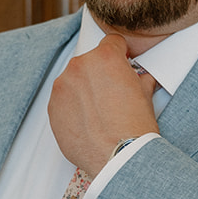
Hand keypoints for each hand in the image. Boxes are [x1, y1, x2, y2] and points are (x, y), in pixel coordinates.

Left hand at [48, 34, 159, 176]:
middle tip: (112, 95)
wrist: (119, 157)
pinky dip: (72, 107)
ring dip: (84, 90)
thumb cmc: (134, 128)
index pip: (111, 42)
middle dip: (100, 74)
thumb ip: (139, 80)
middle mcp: (80, 66)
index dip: (120, 54)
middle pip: (90, 61)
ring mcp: (62, 87)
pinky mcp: (52, 107)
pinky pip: (63, 100)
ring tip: (99, 112)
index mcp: (105, 57)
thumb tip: (141, 79)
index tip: (121, 65)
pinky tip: (87, 122)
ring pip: (74, 80)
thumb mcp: (145, 96)